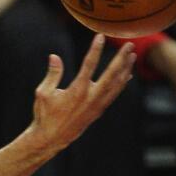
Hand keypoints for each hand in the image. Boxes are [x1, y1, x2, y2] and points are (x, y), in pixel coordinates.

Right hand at [28, 34, 134, 152]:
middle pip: (111, 74)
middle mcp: (91, 97)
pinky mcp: (98, 110)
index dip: (95, 49)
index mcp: (77, 90)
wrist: (51, 138)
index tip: (100, 37)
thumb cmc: (44, 114)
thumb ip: (53, 74)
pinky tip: (126, 75)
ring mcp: (97, 104)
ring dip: (125, 69)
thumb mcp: (43, 92)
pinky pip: (114, 94)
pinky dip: (121, 83)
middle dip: (121, 58)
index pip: (89, 65)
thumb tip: (54, 56)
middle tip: (130, 44)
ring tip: (132, 56)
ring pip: (116, 84)